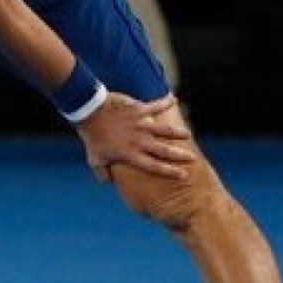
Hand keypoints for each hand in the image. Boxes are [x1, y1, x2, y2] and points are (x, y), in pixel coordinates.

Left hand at [75, 93, 194, 180]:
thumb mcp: (94, 159)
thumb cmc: (92, 137)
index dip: (169, 171)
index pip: (154, 166)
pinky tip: (173, 99)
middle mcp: (139, 141)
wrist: (89, 113)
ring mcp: (140, 125)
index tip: (183, 174)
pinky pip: (154, 106)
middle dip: (179, 155)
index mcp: (130, 155)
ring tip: (188, 135)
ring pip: (163, 130)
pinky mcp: (138, 110)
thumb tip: (108, 183)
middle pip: (163, 150)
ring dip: (176, 132)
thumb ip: (102, 173)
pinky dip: (164, 103)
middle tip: (192, 159)